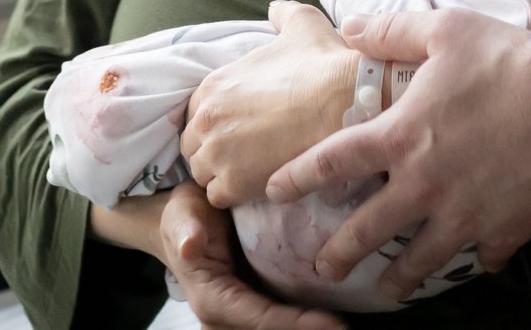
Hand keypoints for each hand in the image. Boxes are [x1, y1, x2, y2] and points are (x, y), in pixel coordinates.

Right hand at [159, 181, 344, 329]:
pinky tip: (335, 318)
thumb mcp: (182, 212)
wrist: (185, 225)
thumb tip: (190, 245)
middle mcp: (225, 321)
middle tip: (347, 328)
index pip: (261, 320)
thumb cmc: (186, 215)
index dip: (296, 324)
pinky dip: (306, 323)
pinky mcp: (256, 313)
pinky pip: (281, 324)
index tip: (335, 324)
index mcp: (213, 302)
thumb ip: (187, 226)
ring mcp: (241, 321)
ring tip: (346, 326)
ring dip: (310, 329)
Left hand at [182, 0, 355, 207]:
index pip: (196, 114)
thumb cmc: (325, 63)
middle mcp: (207, 118)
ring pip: (203, 174)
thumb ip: (282, 15)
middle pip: (194, 146)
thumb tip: (275, 9)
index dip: (217, 123)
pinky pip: (218, 197)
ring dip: (222, 175)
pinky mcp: (236, 183)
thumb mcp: (301, 24)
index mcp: (214, 85)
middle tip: (246, 154)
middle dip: (215, 150)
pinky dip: (234, 195)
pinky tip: (259, 185)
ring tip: (253, 172)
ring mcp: (219, 153)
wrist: (348, 100)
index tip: (240, 129)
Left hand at [264, 10, 530, 298]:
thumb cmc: (507, 59)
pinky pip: (487, 254)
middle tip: (322, 268)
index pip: (333, 162)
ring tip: (389, 289)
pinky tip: (480, 259)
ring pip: (421, 259)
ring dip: (401, 277)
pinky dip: (481, 257)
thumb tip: (348, 29)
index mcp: (402, 136)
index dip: (298, 178)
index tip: (275, 192)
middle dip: (339, 253)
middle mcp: (425, 185)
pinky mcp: (507, 230)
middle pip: (368, 230)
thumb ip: (391, 33)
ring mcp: (465, 214)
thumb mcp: (443, 31)